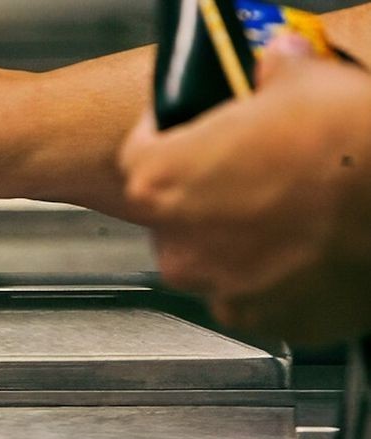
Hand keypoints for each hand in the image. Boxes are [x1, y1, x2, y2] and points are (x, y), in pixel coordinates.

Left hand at [120, 35, 370, 342]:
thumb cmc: (351, 147)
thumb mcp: (302, 81)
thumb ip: (269, 76)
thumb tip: (274, 66)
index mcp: (162, 181)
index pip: (139, 155)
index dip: (165, 137)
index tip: (184, 131)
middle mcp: (180, 246)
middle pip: (174, 213)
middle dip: (205, 194)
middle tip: (251, 172)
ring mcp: (220, 291)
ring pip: (214, 259)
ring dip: (238, 240)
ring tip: (286, 213)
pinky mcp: (264, 321)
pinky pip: (255, 296)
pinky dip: (273, 277)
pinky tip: (305, 250)